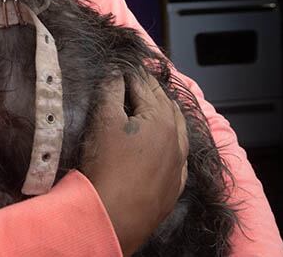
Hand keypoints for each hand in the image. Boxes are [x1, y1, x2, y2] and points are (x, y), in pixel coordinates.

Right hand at [77, 70, 188, 255]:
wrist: (112, 218)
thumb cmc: (106, 166)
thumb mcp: (103, 120)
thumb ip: (111, 90)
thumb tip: (116, 73)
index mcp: (163, 119)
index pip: (144, 84)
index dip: (128, 72)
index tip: (118, 64)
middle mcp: (177, 140)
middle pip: (163, 103)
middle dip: (147, 89)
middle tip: (130, 78)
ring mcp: (179, 165)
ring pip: (176, 128)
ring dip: (163, 112)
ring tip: (149, 103)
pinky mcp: (174, 186)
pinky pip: (177, 155)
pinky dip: (169, 140)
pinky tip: (161, 142)